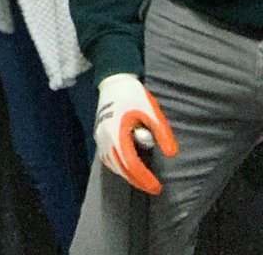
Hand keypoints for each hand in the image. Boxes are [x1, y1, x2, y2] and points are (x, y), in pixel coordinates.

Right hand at [95, 73, 177, 193]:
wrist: (113, 80)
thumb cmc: (133, 95)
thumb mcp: (151, 111)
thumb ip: (162, 133)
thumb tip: (171, 154)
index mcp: (117, 133)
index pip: (130, 163)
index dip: (144, 178)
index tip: (157, 187)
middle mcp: (105, 138)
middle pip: (120, 167)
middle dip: (137, 180)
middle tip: (153, 188)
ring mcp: (99, 136)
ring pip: (112, 163)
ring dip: (127, 174)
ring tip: (142, 180)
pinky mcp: (98, 133)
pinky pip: (106, 157)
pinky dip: (117, 166)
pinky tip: (127, 166)